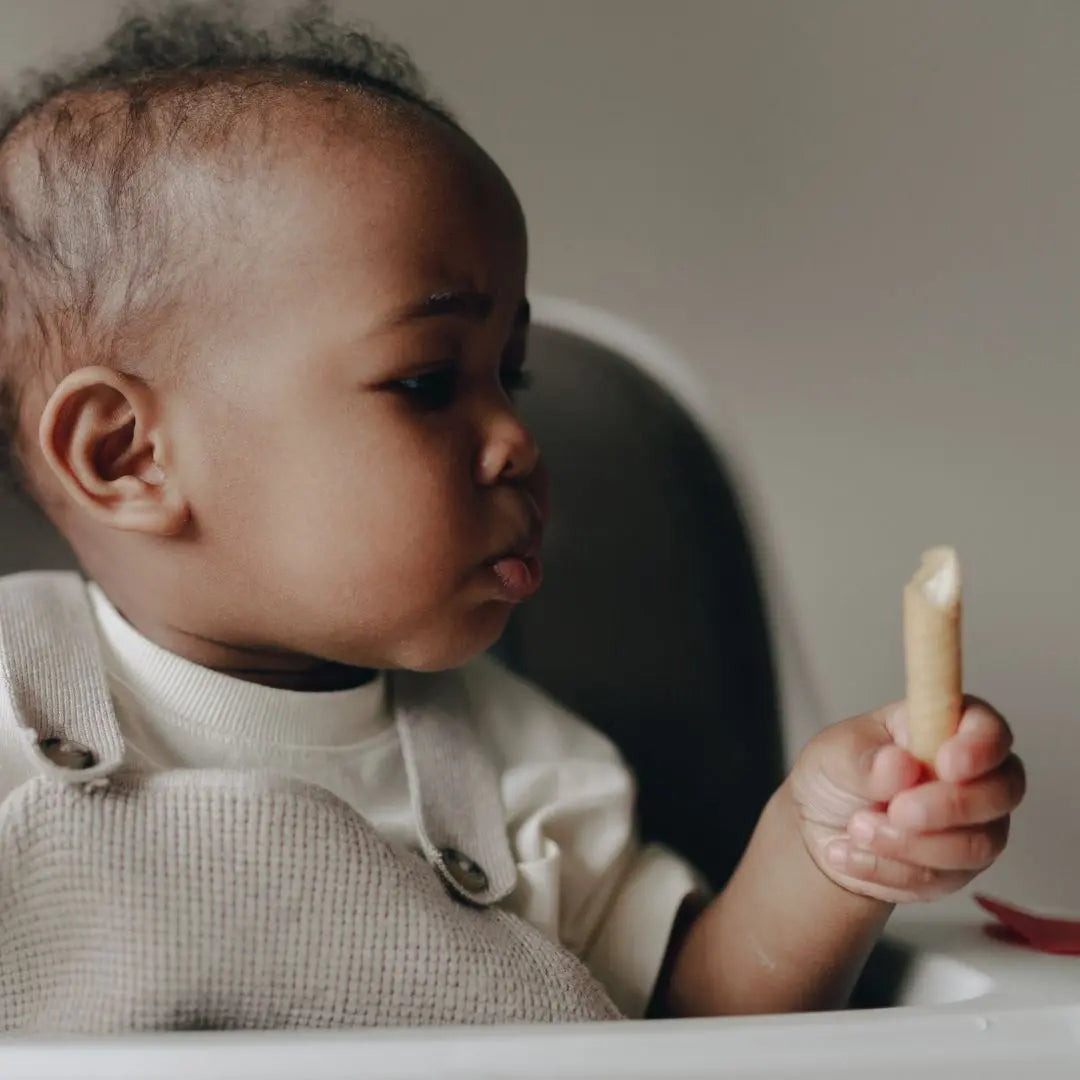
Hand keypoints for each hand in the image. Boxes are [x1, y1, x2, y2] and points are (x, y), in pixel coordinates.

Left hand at [788, 696, 1025, 903]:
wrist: (819, 830)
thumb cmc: (837, 775)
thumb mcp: (833, 753)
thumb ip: (864, 759)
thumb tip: (900, 765)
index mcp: (943, 726)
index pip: (988, 728)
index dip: (979, 746)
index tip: (947, 764)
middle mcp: (973, 775)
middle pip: (1001, 791)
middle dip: (949, 806)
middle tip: (897, 810)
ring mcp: (974, 825)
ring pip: (977, 845)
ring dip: (912, 844)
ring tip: (857, 830)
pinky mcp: (959, 869)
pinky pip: (941, 879)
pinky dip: (891, 869)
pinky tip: (852, 855)